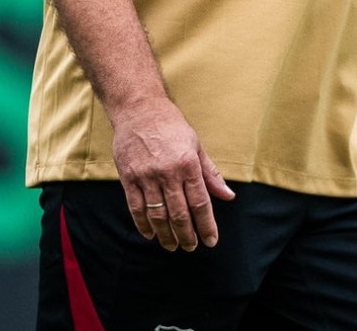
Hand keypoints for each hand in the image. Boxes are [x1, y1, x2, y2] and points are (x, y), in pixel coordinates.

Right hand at [110, 97, 235, 251]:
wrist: (139, 108)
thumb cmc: (171, 126)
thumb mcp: (196, 145)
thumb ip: (210, 174)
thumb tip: (228, 195)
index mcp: (188, 164)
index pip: (200, 203)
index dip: (206, 226)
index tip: (210, 241)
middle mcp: (168, 172)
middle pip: (179, 214)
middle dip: (187, 235)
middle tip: (191, 247)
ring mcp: (146, 176)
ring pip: (158, 215)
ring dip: (166, 235)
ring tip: (172, 245)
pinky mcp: (128, 177)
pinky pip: (136, 208)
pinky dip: (143, 225)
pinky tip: (150, 234)